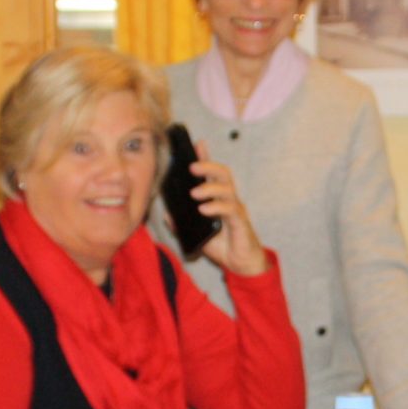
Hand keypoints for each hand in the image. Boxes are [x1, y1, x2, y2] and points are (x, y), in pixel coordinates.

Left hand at [190, 147, 269, 276]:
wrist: (240, 264)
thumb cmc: (222, 245)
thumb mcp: (197, 233)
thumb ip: (182, 224)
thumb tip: (167, 215)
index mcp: (219, 198)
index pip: (213, 173)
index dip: (206, 157)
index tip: (197, 144)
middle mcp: (229, 199)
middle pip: (222, 174)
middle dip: (208, 166)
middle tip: (192, 167)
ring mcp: (236, 209)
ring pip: (227, 189)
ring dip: (210, 188)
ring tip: (194, 193)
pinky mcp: (239, 222)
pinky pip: (230, 209)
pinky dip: (216, 207)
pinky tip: (204, 209)